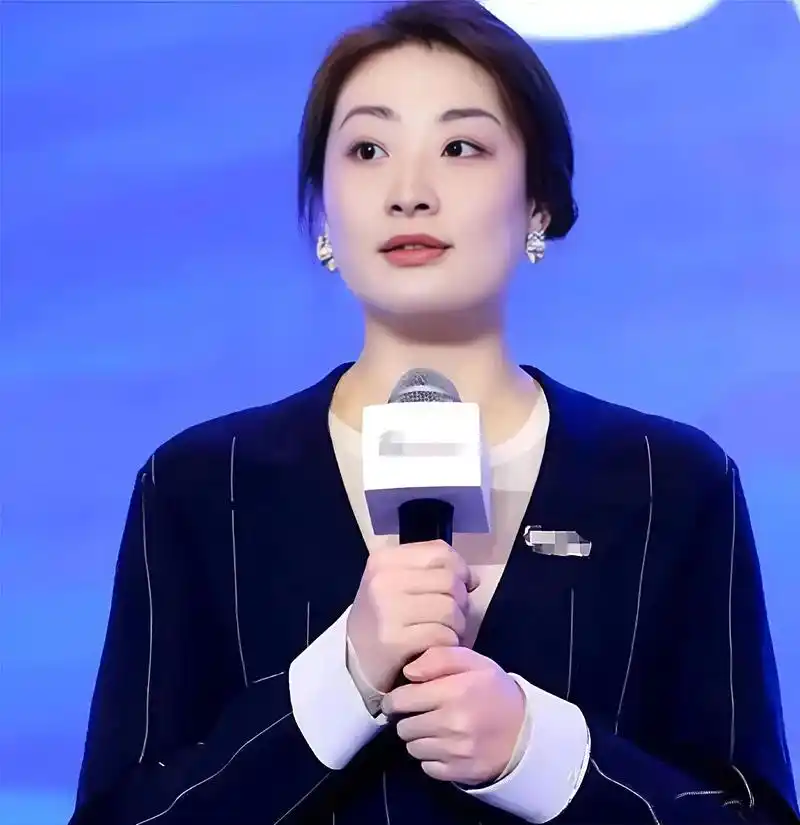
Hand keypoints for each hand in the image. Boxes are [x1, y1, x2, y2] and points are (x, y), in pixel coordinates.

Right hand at [346, 540, 478, 693]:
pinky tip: (436, 647)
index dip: (460, 570)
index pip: (441, 553)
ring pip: (450, 609)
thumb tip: (474, 578)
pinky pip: (443, 635)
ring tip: (444, 632)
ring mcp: (387, 610)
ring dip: (457, 626)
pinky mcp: (394, 640)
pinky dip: (449, 644)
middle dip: (461, 602)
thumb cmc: (386, 617)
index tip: (460, 586)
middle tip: (451, 617)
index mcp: (384, 560)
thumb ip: (433, 570)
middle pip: (449, 581)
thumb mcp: (399, 582)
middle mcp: (383, 580)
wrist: (356, 659)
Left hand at [383, 646, 525, 785]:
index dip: (397, 698)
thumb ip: (440, 658)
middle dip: (408, 718)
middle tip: (421, 713)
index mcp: (456, 690)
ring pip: (412, 748)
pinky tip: (445, 745)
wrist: (525, 732)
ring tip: (434, 728)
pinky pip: (426, 767)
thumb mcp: (473, 662)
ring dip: (418, 738)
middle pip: (404, 727)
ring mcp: (457, 751)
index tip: (402, 697)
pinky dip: (431, 757)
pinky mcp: (459, 773)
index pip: (402, 699)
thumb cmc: (493, 690)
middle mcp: (454, 723)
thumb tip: (408, 673)